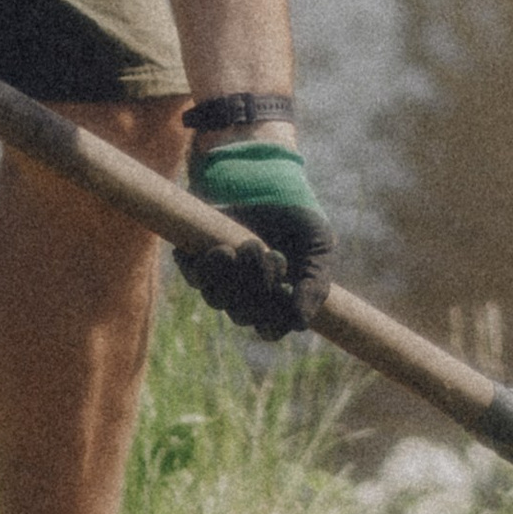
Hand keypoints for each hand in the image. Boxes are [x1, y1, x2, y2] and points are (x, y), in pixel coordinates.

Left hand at [177, 142, 335, 337]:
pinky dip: (206, 265)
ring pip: (216, 299)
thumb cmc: (296, 220)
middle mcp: (244, 297)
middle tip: (269, 252)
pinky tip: (222, 247)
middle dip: (258, 284)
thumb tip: (301, 323)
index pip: (270, 330)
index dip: (274, 320)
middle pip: (242, 315)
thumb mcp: (318, 245)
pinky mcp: (197, 261)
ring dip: (232, 276)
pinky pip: (194, 276)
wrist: (267, 183)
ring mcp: (219, 281)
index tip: (284, 289)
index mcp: (275, 301)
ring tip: (248, 245)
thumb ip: (316, 284)